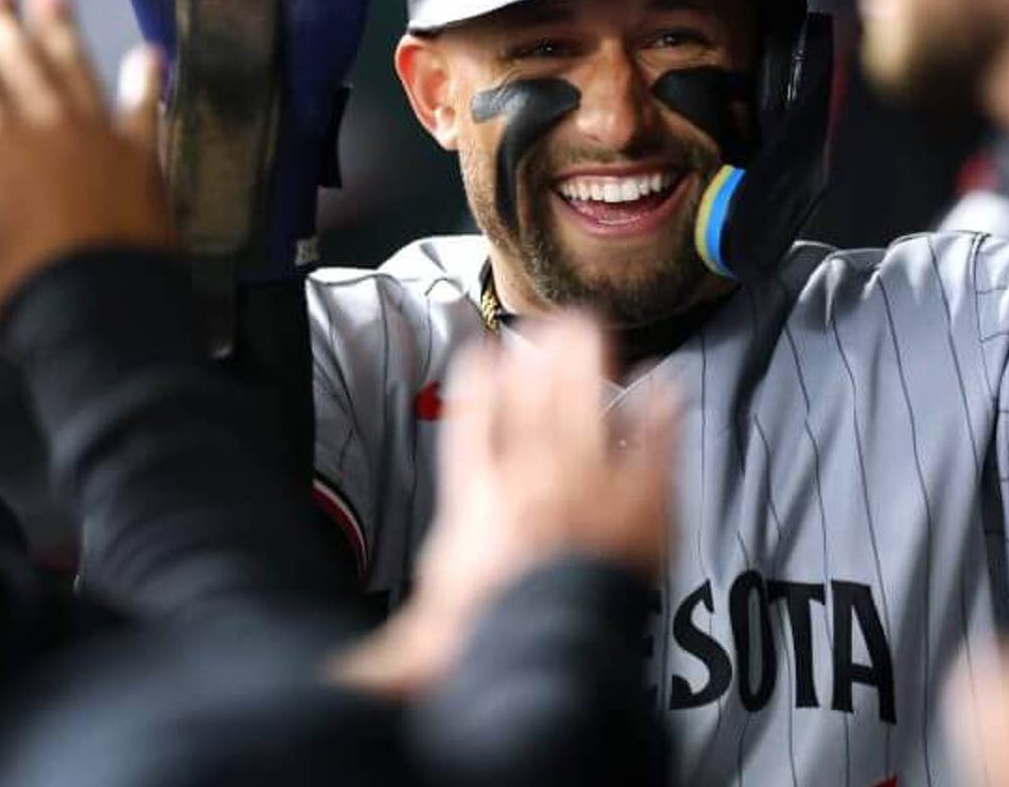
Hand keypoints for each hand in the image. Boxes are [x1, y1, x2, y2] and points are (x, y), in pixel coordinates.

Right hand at [0, 0, 172, 340]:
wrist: (103, 319)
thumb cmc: (12, 296)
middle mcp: (46, 124)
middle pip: (16, 57)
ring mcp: (100, 137)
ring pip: (76, 67)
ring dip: (60, 30)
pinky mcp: (144, 159)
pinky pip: (146, 106)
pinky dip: (145, 79)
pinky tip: (148, 55)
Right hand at [332, 314, 676, 695]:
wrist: (553, 659)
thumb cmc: (489, 649)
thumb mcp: (424, 645)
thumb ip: (391, 652)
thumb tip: (342, 682)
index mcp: (478, 506)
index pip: (471, 429)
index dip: (476, 388)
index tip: (480, 356)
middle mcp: (532, 483)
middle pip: (536, 402)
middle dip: (542, 358)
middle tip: (552, 324)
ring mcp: (589, 489)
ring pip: (587, 410)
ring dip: (589, 366)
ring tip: (592, 330)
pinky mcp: (640, 508)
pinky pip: (652, 448)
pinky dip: (659, 415)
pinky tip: (666, 386)